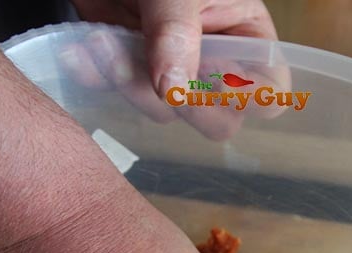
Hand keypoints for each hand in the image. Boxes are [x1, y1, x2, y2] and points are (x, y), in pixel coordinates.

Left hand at [59, 0, 288, 138]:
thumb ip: (178, 33)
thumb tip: (172, 90)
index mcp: (245, 36)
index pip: (269, 92)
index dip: (249, 99)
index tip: (212, 81)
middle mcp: (214, 61)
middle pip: (220, 120)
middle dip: (187, 106)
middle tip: (158, 80)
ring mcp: (171, 69)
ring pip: (165, 111)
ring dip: (131, 85)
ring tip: (103, 42)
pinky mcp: (130, 68)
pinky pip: (119, 94)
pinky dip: (97, 77)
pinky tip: (82, 53)